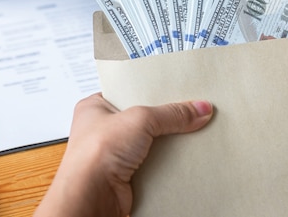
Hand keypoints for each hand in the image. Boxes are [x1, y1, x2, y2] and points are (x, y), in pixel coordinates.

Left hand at [33, 93, 212, 216]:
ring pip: (150, 141)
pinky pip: (154, 162)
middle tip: (187, 110)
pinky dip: (167, 161)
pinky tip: (181, 155)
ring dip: (167, 141)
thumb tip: (197, 109)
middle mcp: (103, 130)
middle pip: (144, 117)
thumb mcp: (139, 119)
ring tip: (189, 130)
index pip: (130, 92)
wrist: (90, 197)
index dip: (153, 90)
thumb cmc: (93, 156)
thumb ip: (171, 113)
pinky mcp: (127, 174)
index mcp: (96, 107)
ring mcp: (115, 153)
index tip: (176, 89)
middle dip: (164, 117)